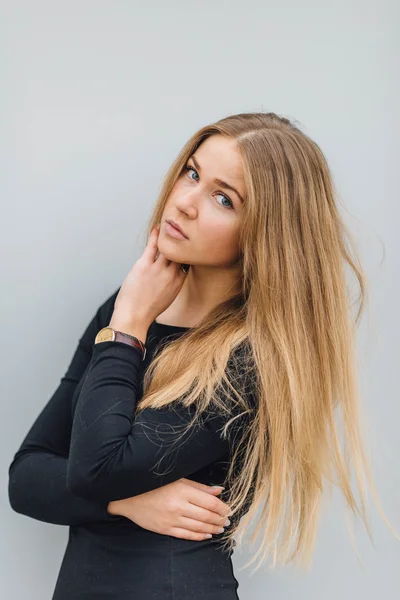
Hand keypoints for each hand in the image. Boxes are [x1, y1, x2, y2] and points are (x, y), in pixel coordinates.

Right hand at [107, 478, 232, 540]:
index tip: (229, 510)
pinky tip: (206, 535)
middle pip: (206, 516)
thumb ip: (199, 487)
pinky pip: (186, 535)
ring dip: (212, 529)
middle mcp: (179, 506)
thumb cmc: (154, 484)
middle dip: (220, 519)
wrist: (129, 496)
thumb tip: (219, 490)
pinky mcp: (165, 529)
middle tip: (227, 521)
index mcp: (183, 490)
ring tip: (220, 528)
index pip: (210, 502)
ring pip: (198, 527)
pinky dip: (199, 536)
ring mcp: (172, 519)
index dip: (223, 508)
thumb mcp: (177, 479)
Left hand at [112, 225, 188, 327]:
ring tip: (169, 227)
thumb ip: (172, 284)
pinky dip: (155, 236)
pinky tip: (156, 229)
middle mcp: (171, 274)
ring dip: (169, 237)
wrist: (134, 317)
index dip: (186, 254)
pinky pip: (152, 246)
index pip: (186, 263)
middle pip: (180, 253)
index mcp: (178, 283)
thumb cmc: (147, 310)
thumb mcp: (167, 299)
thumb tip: (171, 276)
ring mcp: (158, 269)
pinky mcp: (144, 265)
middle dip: (182, 243)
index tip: (185, 247)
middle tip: (181, 231)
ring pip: (168, 247)